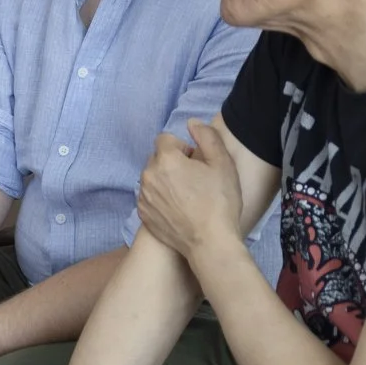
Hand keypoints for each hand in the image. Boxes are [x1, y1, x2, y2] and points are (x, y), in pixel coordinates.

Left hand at [137, 120, 241, 261]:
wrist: (209, 242)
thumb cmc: (220, 201)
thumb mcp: (222, 163)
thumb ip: (207, 137)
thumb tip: (191, 122)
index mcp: (165, 159)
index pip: (166, 139)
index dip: (183, 148)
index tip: (197, 163)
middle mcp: (147, 175)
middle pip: (157, 158)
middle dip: (172, 163)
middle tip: (194, 179)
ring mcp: (143, 196)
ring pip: (152, 178)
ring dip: (165, 180)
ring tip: (187, 196)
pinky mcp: (142, 214)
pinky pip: (149, 197)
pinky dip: (160, 198)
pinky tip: (179, 209)